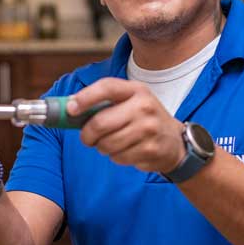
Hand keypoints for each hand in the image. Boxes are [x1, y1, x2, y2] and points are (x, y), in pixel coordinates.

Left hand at [68, 78, 185, 173]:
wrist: (174, 141)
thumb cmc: (144, 119)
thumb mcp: (130, 102)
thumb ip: (104, 102)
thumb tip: (69, 108)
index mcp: (136, 90)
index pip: (107, 87)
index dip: (85, 98)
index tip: (70, 109)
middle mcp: (144, 106)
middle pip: (100, 123)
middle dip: (87, 134)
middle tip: (87, 138)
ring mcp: (149, 129)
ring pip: (107, 144)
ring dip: (102, 147)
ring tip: (112, 143)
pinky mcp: (150, 150)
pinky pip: (118, 157)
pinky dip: (116, 157)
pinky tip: (126, 150)